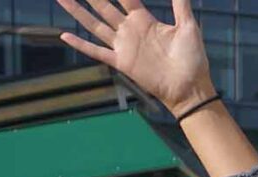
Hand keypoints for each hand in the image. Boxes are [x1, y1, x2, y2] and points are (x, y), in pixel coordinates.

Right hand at [57, 0, 215, 116]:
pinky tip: (64, 35)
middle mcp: (129, 30)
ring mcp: (123, 46)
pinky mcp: (121, 62)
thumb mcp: (188, 26)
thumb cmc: (192, 59)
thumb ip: (180, 4)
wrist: (190, 87)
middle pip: (103, 6)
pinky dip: (80, 44)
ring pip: (94, 24)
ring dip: (78, 11)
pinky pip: (96, 52)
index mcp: (144, 20)